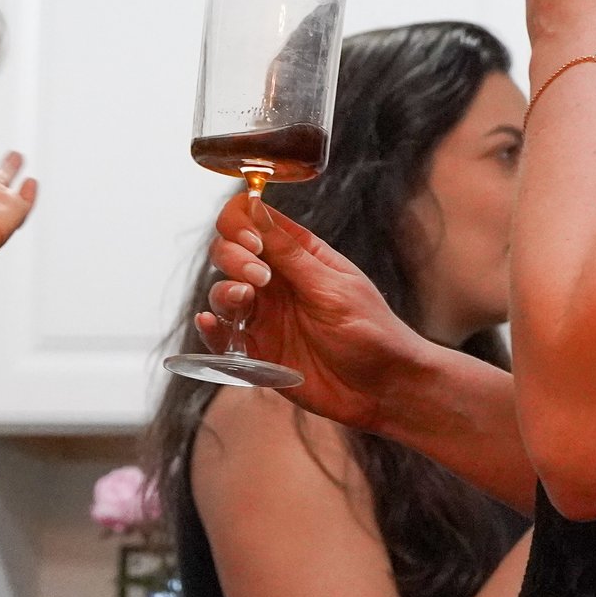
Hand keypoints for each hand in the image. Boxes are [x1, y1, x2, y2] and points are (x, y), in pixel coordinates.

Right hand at [198, 196, 434, 432]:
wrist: (385, 390)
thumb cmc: (372, 332)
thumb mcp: (331, 286)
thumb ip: (288, 252)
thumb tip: (254, 206)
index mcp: (299, 255)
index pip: (252, 221)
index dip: (241, 223)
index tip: (252, 241)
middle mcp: (276, 282)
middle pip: (229, 252)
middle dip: (233, 257)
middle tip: (259, 277)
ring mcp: (264, 317)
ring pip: (222, 292)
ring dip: (225, 291)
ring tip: (246, 299)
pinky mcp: (256, 352)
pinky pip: (221, 336)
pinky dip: (210, 328)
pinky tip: (211, 322)